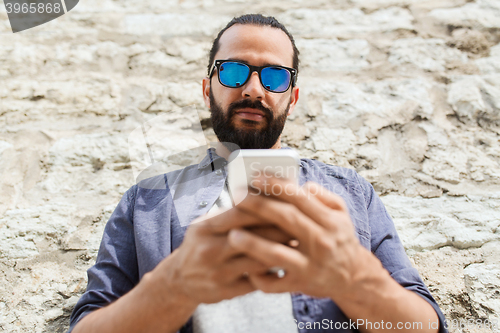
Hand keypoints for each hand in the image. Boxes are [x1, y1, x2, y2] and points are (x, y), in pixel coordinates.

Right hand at [148, 204, 294, 307]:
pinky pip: (256, 281)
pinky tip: (286, 265)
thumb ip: (230, 214)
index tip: (286, 202)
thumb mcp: (205, 225)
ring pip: (258, 259)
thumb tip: (262, 196)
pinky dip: (273, 272)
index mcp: (205, 228)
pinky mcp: (226, 291)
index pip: (240, 212)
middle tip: (301, 223)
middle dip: (280, 228)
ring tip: (299, 243)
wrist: (179, 280)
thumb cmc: (199, 246)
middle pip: (253, 236)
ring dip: (281, 251)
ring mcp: (218, 272)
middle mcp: (210, 249)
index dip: (266, 207)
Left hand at [228, 177, 379, 301]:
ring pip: (277, 254)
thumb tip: (304, 185)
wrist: (353, 277)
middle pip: (286, 220)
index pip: (301, 198)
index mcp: (330, 221)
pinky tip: (244, 266)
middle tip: (237, 197)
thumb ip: (324, 196)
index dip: (277, 186)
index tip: (256, 177)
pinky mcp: (300, 285)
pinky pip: (274, 282)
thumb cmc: (339, 239)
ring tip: (232, 234)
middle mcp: (321, 242)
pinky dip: (258, 276)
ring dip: (253, 244)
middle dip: (259, 206)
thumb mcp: (341, 214)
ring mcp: (310, 266)